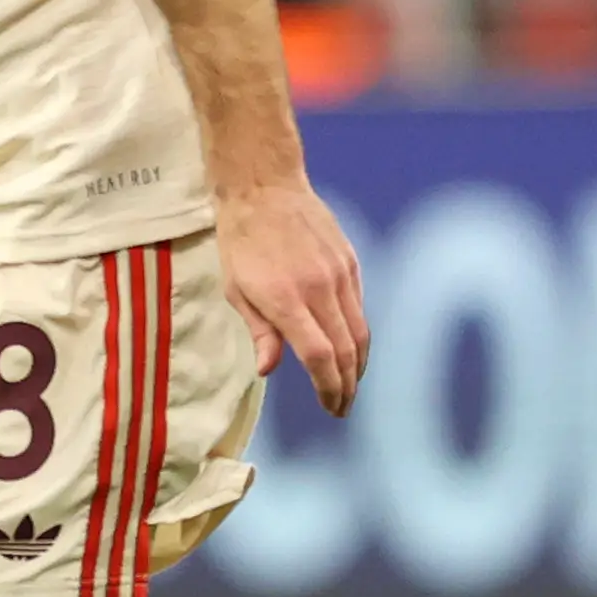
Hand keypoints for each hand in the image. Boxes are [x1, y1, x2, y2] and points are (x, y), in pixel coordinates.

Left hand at [216, 177, 368, 416]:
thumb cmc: (241, 241)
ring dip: (359, 365)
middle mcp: (320, 288)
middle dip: (347, 385)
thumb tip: (269, 370)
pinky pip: (360, 307)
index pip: (319, 355)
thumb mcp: (235, 289)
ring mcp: (340, 274)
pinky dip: (359, 334)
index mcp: (286, 299)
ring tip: (349, 386)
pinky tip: (351, 349)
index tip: (329, 406)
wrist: (265, 188)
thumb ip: (260, 331)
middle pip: (347, 349)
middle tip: (341, 407)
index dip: (327, 386)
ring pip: (361, 330)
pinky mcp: (351, 262)